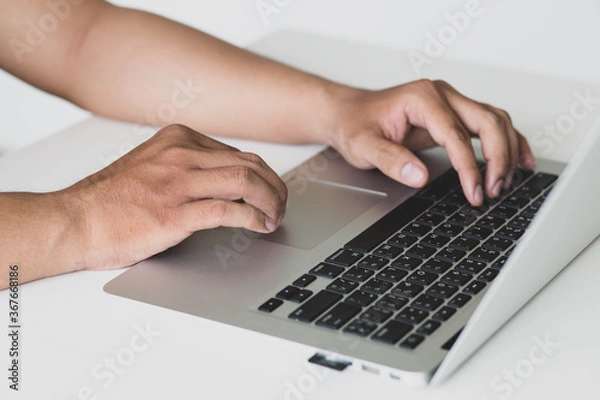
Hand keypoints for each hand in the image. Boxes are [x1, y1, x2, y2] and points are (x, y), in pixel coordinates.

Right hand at [60, 124, 286, 269]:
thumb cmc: (111, 200)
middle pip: (249, 164)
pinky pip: (229, 211)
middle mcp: (181, 155)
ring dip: (271, 201)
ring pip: (246, 181)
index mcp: (177, 140)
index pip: (237, 153)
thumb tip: (226, 182)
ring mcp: (178, 182)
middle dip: (275, 187)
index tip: (270, 192)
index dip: (263, 175)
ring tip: (275, 218)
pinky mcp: (174, 213)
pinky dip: (253, 218)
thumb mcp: (153, 167)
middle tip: (281, 206)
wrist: (75, 221)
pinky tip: (259, 226)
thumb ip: (188, 167)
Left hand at [329, 79, 536, 205]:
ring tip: (503, 183)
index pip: (457, 134)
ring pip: (496, 120)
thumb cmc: (355, 124)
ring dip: (507, 151)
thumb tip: (420, 176)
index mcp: (422, 98)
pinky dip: (509, 142)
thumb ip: (390, 160)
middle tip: (493, 190)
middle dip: (498, 158)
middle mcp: (442, 95)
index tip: (474, 192)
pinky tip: (521, 160)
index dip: (469, 167)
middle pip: (489, 121)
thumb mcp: (363, 146)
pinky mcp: (454, 115)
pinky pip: (491, 124)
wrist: (348, 114)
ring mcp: (451, 102)